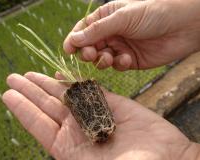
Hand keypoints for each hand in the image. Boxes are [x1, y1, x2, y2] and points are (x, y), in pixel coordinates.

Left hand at [2, 72, 199, 159]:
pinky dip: (74, 82)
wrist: (169, 159)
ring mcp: (95, 114)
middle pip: (48, 106)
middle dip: (30, 91)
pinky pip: (89, 90)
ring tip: (30, 74)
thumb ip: (74, 159)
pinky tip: (60, 76)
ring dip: (47, 84)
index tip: (8, 95)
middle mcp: (79, 129)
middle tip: (14, 78)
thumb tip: (56, 155)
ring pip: (64, 95)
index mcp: (70, 148)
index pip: (39, 125)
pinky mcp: (112, 103)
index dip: (23, 109)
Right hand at [63, 0, 199, 70]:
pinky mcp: (129, 60)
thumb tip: (73, 38)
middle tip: (89, 54)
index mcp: (107, 17)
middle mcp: (111, 33)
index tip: (68, 50)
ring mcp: (120, 47)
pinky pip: (117, 65)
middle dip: (87, 52)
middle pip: (90, 46)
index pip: (84, 29)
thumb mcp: (122, 17)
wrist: (183, 26)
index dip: (74, 39)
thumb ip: (97, 30)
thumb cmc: (154, 13)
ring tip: (109, 57)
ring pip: (101, 58)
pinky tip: (127, 59)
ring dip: (102, 60)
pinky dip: (119, 64)